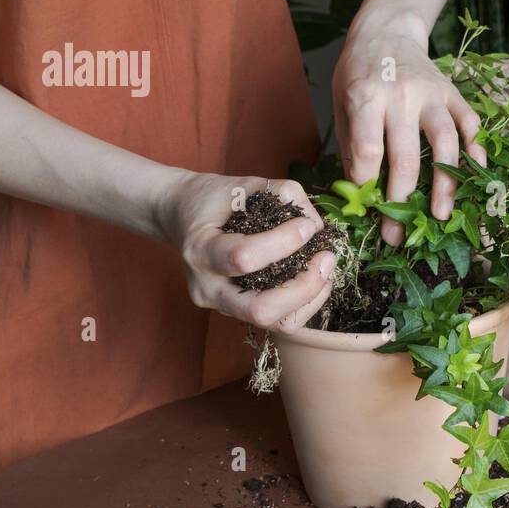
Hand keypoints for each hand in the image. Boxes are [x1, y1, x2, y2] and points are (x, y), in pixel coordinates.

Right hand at [158, 172, 334, 333]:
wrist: (182, 218)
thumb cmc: (213, 200)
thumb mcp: (243, 185)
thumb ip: (283, 194)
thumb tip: (317, 225)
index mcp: (200, 251)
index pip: (245, 258)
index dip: (285, 242)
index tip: (308, 225)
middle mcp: (207, 288)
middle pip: (260, 309)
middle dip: (304, 285)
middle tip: (327, 257)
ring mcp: (220, 306)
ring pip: (273, 322)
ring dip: (309, 298)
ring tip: (325, 269)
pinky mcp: (236, 313)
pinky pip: (277, 322)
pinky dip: (304, 304)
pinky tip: (316, 280)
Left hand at [333, 14, 485, 245]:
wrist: (386, 30)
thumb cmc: (358, 73)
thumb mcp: (341, 104)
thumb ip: (352, 146)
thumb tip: (361, 195)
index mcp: (366, 96)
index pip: (369, 150)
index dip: (368, 185)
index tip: (368, 209)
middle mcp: (401, 94)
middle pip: (407, 155)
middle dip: (402, 200)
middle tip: (398, 233)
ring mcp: (431, 93)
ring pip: (445, 143)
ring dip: (446, 183)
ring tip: (442, 214)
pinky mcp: (452, 92)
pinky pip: (470, 122)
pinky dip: (476, 148)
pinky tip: (477, 172)